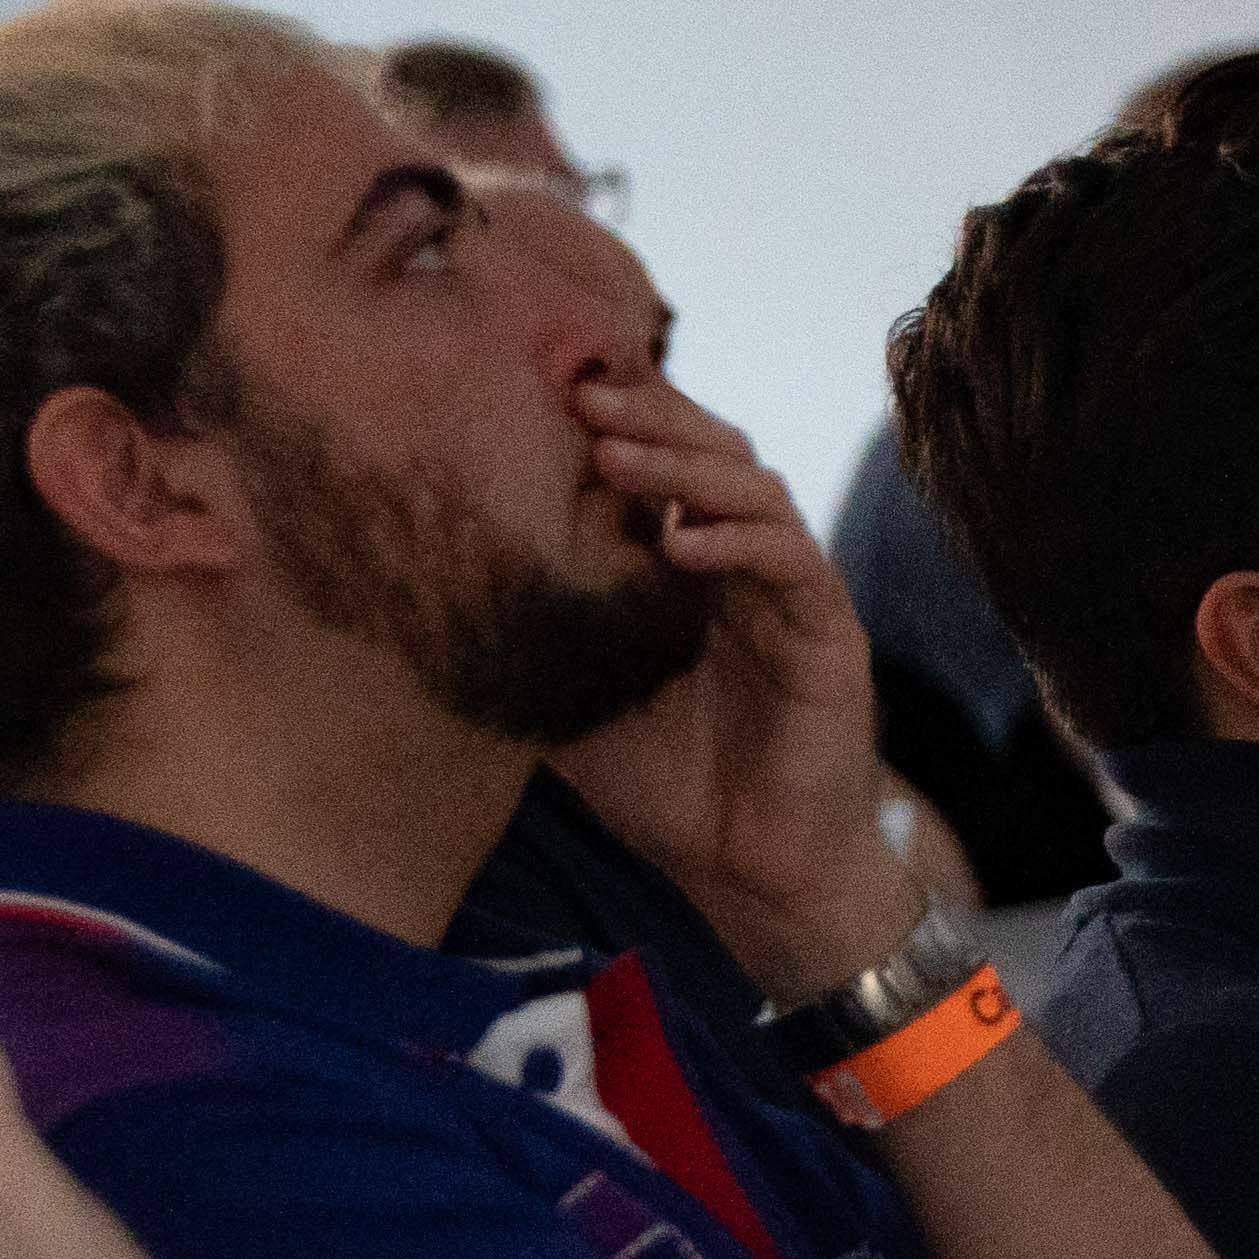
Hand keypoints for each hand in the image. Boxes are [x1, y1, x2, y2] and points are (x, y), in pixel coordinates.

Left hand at [541, 376, 922, 997]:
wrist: (750, 870)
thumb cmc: (665, 785)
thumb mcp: (571, 694)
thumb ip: (534, 633)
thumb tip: (430, 581)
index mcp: (685, 564)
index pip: (657, 463)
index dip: (611, 421)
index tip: (536, 388)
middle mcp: (743, 562)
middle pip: (710, 451)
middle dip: (647, 416)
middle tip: (578, 393)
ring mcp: (789, 593)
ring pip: (753, 491)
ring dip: (685, 467)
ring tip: (614, 456)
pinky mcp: (829, 633)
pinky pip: (792, 564)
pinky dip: (742, 542)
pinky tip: (681, 544)